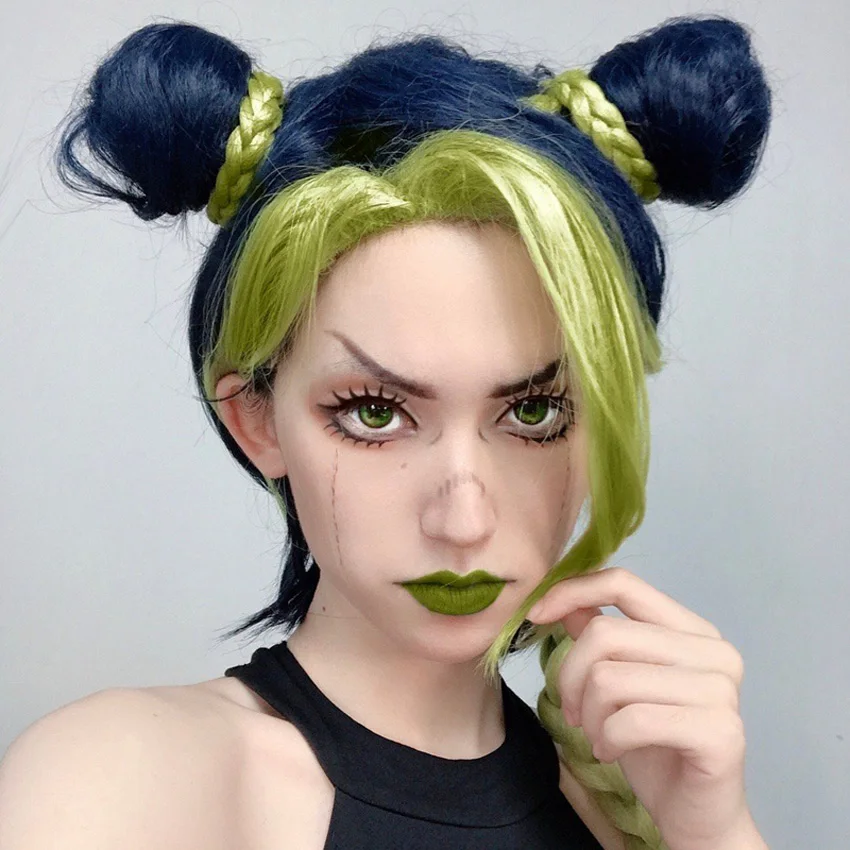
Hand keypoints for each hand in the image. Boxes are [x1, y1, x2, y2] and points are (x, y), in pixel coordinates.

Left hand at [527, 567, 765, 849]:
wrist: (697, 817)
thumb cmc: (654, 746)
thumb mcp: (617, 681)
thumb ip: (597, 634)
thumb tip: (560, 596)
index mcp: (692, 630)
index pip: (623, 583)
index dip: (571, 591)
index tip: (534, 616)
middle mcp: (714, 651)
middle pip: (605, 633)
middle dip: (571, 676)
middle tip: (574, 713)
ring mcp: (721, 691)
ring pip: (610, 678)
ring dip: (589, 715)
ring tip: (599, 736)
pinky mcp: (719, 732)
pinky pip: (630, 720)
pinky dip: (606, 739)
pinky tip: (612, 752)